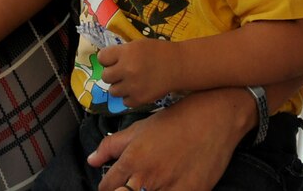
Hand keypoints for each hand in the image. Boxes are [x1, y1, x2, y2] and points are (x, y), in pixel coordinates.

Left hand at [88, 88, 253, 190]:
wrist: (212, 119)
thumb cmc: (173, 121)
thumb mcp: (139, 128)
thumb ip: (112, 145)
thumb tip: (91, 160)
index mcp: (133, 160)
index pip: (108, 187)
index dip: (108, 186)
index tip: (113, 184)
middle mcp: (148, 178)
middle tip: (128, 185)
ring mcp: (170, 188)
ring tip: (147, 184)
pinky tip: (165, 187)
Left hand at [98, 39, 178, 106]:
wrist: (178, 66)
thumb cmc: (157, 52)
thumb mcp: (136, 45)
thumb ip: (121, 53)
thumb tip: (106, 61)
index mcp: (125, 53)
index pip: (102, 58)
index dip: (107, 59)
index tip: (113, 60)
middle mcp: (126, 70)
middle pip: (105, 76)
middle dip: (112, 74)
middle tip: (122, 72)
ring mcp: (132, 86)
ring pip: (113, 91)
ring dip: (119, 86)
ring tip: (130, 81)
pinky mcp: (140, 99)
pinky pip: (125, 101)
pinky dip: (129, 97)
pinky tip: (137, 89)